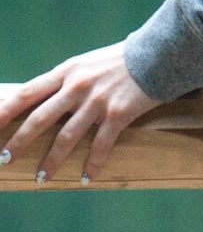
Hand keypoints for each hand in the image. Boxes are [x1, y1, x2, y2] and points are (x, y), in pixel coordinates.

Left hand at [0, 42, 164, 183]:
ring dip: (51, 161)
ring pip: (66, 137)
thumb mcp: (87, 64)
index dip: (5, 111)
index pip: (28, 93)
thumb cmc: (120, 60)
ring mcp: (98, 101)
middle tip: (4, 160)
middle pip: (40, 118)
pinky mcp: (118, 113)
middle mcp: (78, 86)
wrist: (158, 53)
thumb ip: (66, 81)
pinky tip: (87, 178)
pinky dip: (92, 164)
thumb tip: (40, 102)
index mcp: (67, 71)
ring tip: (41, 178)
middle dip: (19, 142)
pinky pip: (100, 145)